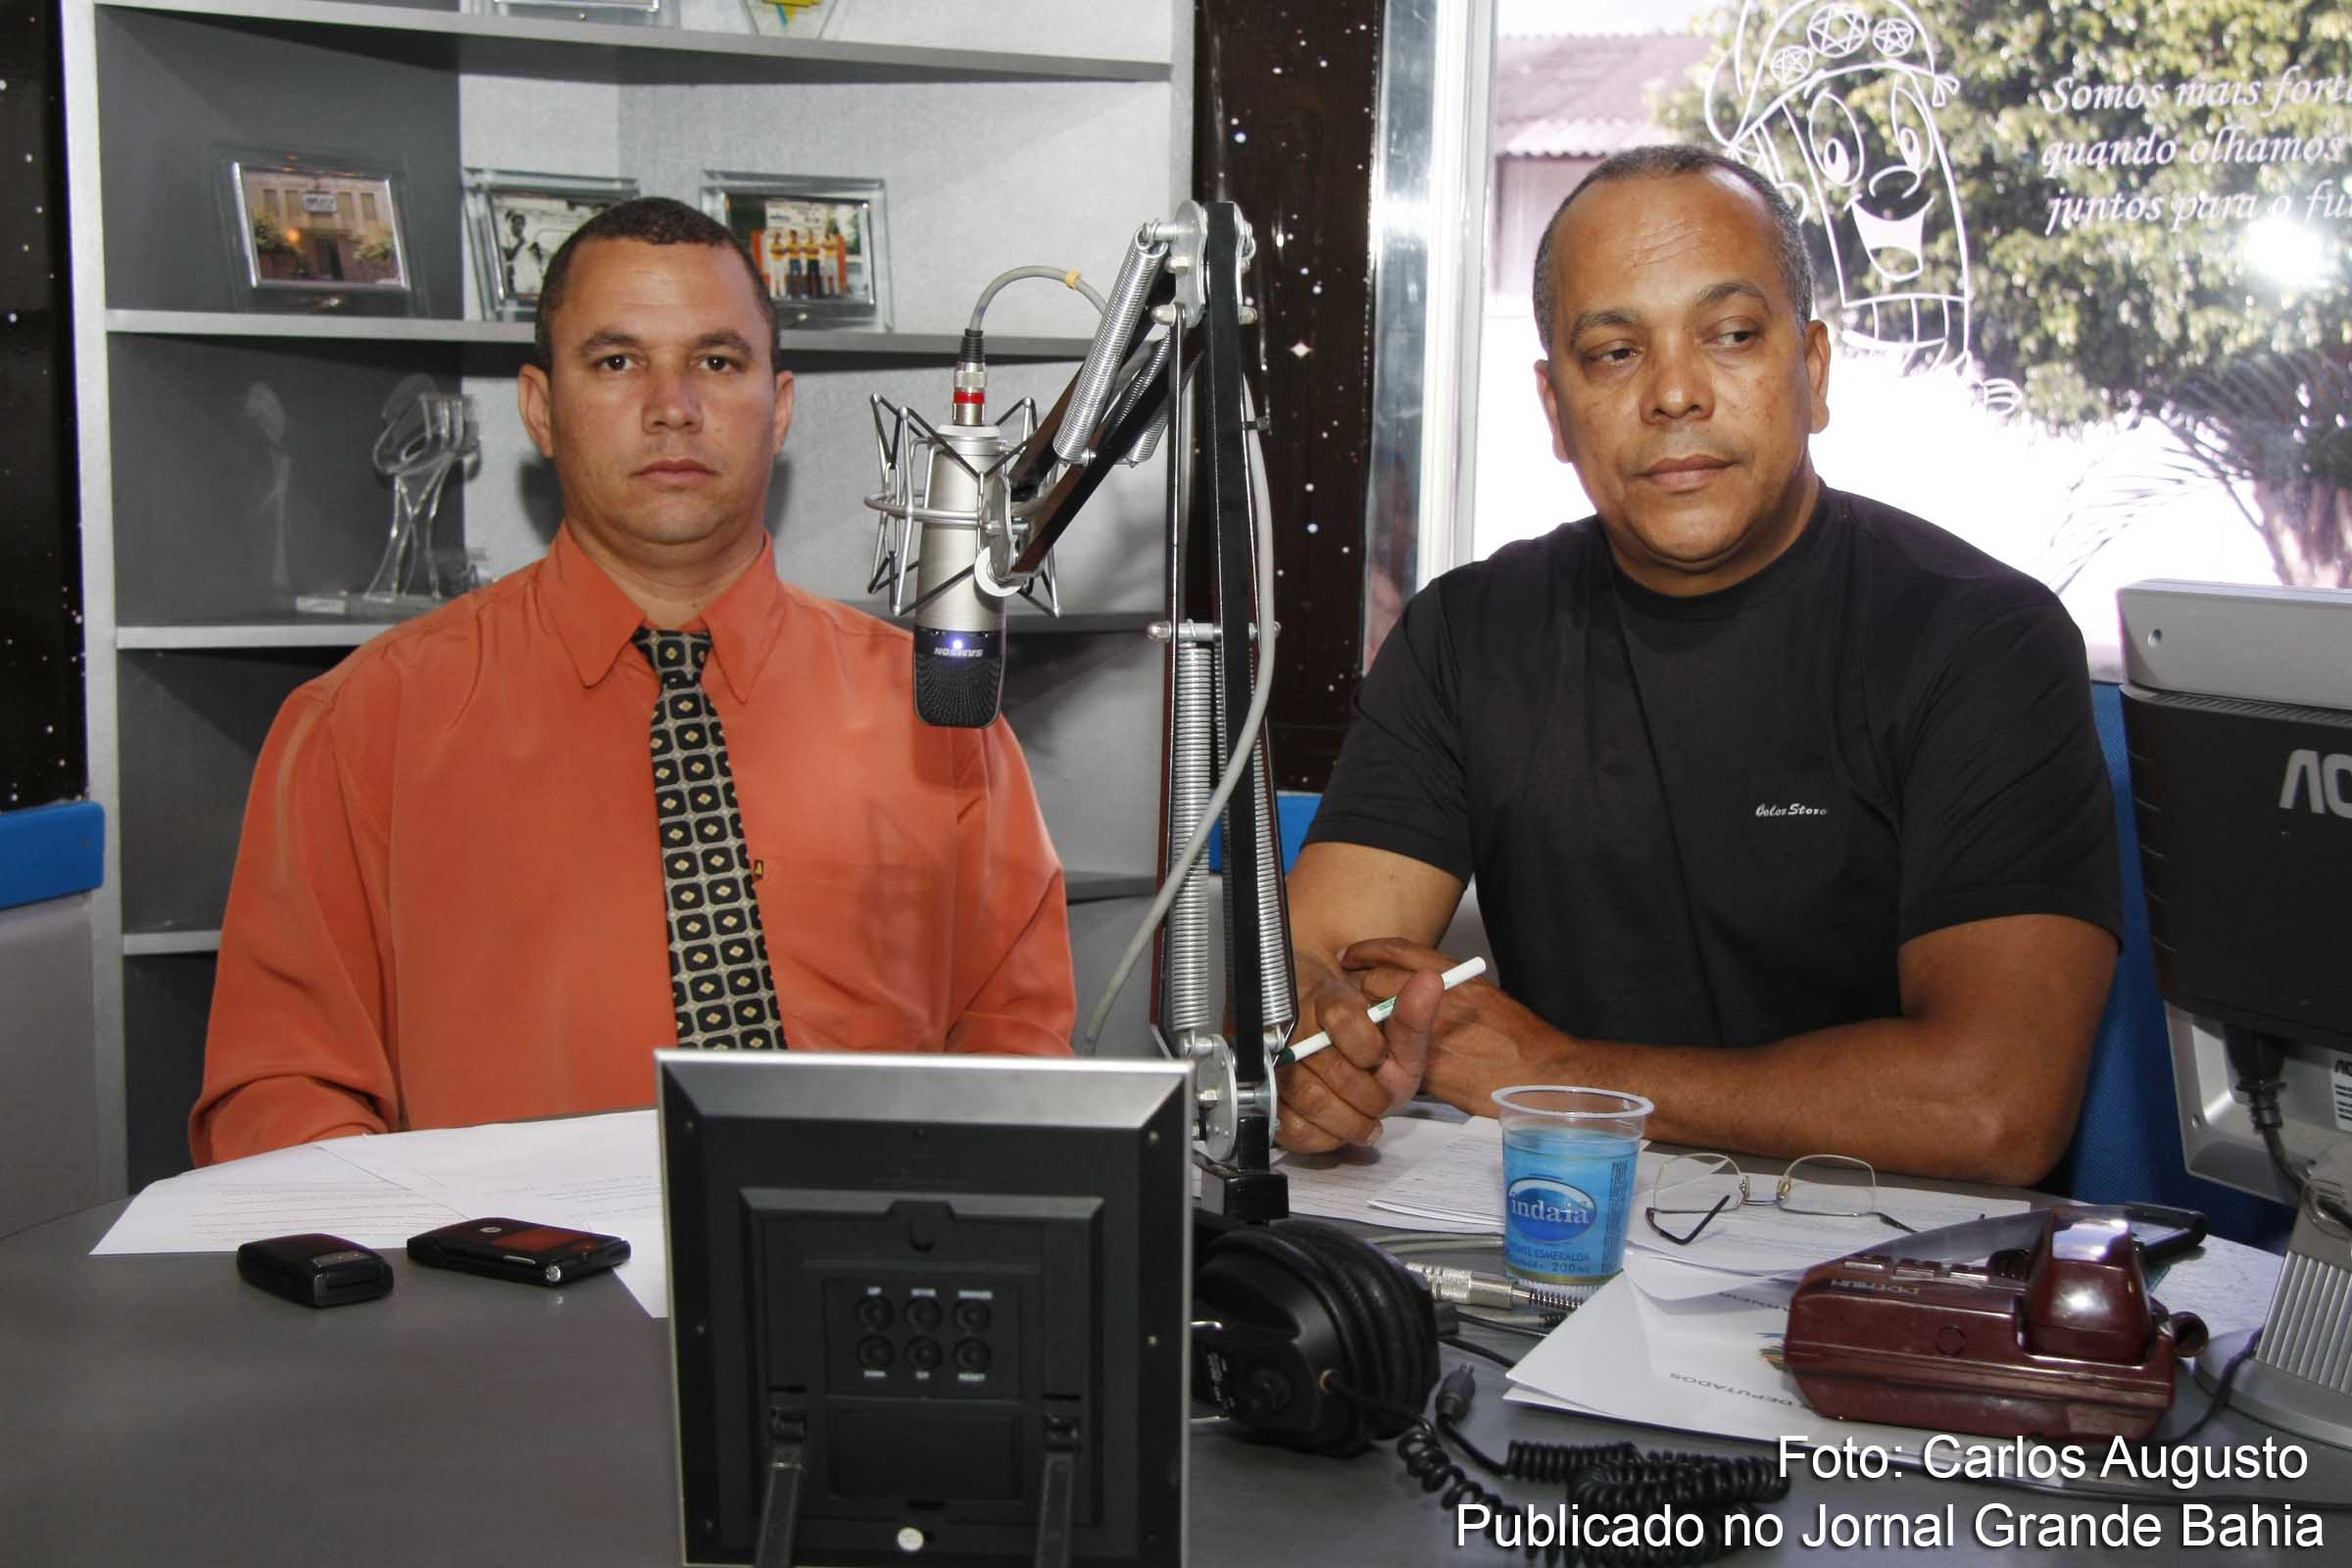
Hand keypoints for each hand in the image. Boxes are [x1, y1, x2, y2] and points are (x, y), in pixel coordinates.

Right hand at [1274, 956, 1443, 1153]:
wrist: (1324, 1046)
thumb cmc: (1362, 1040)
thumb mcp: (1392, 1030)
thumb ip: (1412, 1016)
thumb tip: (1431, 982)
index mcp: (1324, 999)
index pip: (1342, 1018)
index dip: (1369, 1048)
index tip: (1380, 1058)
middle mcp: (1293, 1028)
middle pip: (1329, 1068)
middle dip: (1368, 1095)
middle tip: (1380, 1101)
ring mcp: (1274, 1064)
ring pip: (1310, 1098)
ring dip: (1350, 1120)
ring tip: (1367, 1120)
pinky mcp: (1268, 1099)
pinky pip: (1293, 1127)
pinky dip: (1325, 1136)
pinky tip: (1340, 1127)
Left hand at [1340, 938, 1575, 1114]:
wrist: (1540, 1077)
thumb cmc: (1520, 1041)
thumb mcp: (1486, 997)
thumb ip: (1449, 988)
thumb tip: (1419, 986)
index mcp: (1455, 977)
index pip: (1398, 953)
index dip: (1367, 951)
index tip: (1349, 955)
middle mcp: (1439, 999)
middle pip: (1376, 982)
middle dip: (1356, 988)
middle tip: (1343, 996)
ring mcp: (1429, 1034)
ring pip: (1375, 1019)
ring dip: (1358, 1022)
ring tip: (1351, 1028)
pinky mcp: (1425, 1068)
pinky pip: (1387, 1055)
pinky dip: (1375, 1055)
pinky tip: (1370, 1059)